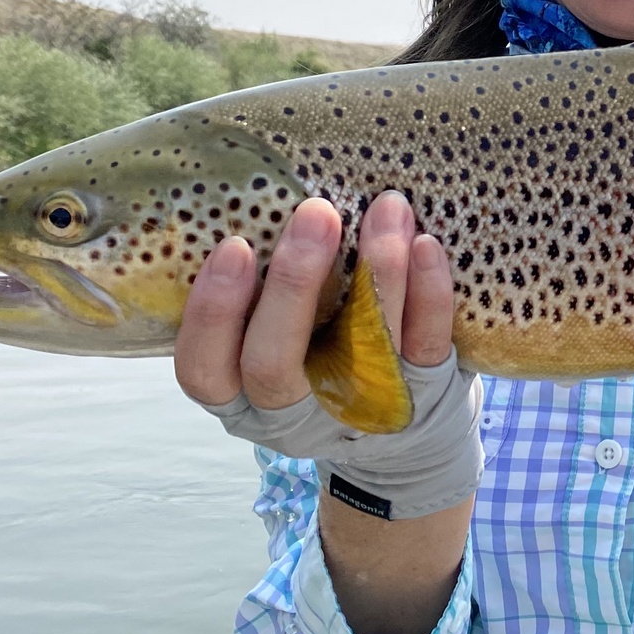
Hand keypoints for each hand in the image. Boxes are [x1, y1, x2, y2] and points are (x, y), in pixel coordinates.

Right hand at [175, 190, 481, 519]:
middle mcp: (295, 414)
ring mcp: (359, 409)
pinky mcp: (423, 397)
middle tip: (315, 213)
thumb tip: (262, 192)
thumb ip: (262, 293)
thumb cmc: (324, 361)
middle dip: (293, 285)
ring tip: (387, 208)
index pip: (204, 369)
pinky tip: (426, 246)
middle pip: (274, 365)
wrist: (408, 441)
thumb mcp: (278, 340)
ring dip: (376, 270)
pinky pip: (425, 346)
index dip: (212, 314)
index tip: (234, 246)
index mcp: (244, 396)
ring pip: (361, 349)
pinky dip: (429, 295)